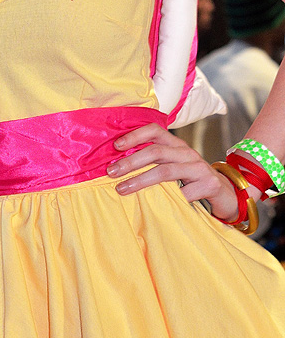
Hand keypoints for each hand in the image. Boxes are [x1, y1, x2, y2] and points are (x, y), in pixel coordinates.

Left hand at [107, 123, 240, 221]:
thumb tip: (119, 166)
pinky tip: (154, 207)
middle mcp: (187, 152)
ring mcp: (199, 168)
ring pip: (165, 171)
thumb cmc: (191, 180)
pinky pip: (184, 193)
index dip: (135, 135)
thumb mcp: (173, 166)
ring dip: (140, 180)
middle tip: (111, 172)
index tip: (116, 146)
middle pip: (156, 151)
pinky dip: (167, 199)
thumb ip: (154, 163)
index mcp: (176, 145)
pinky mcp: (209, 185)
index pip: (155, 130)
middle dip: (130, 161)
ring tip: (122, 189)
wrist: (226, 193)